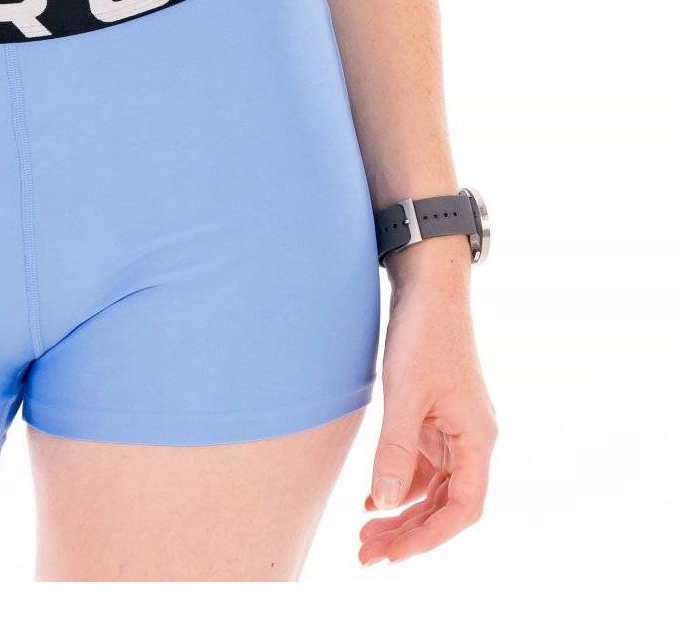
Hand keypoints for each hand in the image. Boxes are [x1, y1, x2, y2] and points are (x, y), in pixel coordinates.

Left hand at [359, 262, 497, 565]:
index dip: (429, 537)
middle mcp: (471, 440)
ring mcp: (454, 429)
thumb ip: (395, 450)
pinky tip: (371, 499)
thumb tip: (383, 505)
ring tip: (363, 534)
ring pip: (431, 488)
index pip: (463, 508)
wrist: (429, 286)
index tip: (393, 556)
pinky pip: (421, 465)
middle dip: (408, 532)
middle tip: (366, 555)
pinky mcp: (436, 417)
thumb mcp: (405, 393)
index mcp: (477, 439)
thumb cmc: (424, 334)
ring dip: (401, 512)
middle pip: (445, 505)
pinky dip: (398, 484)